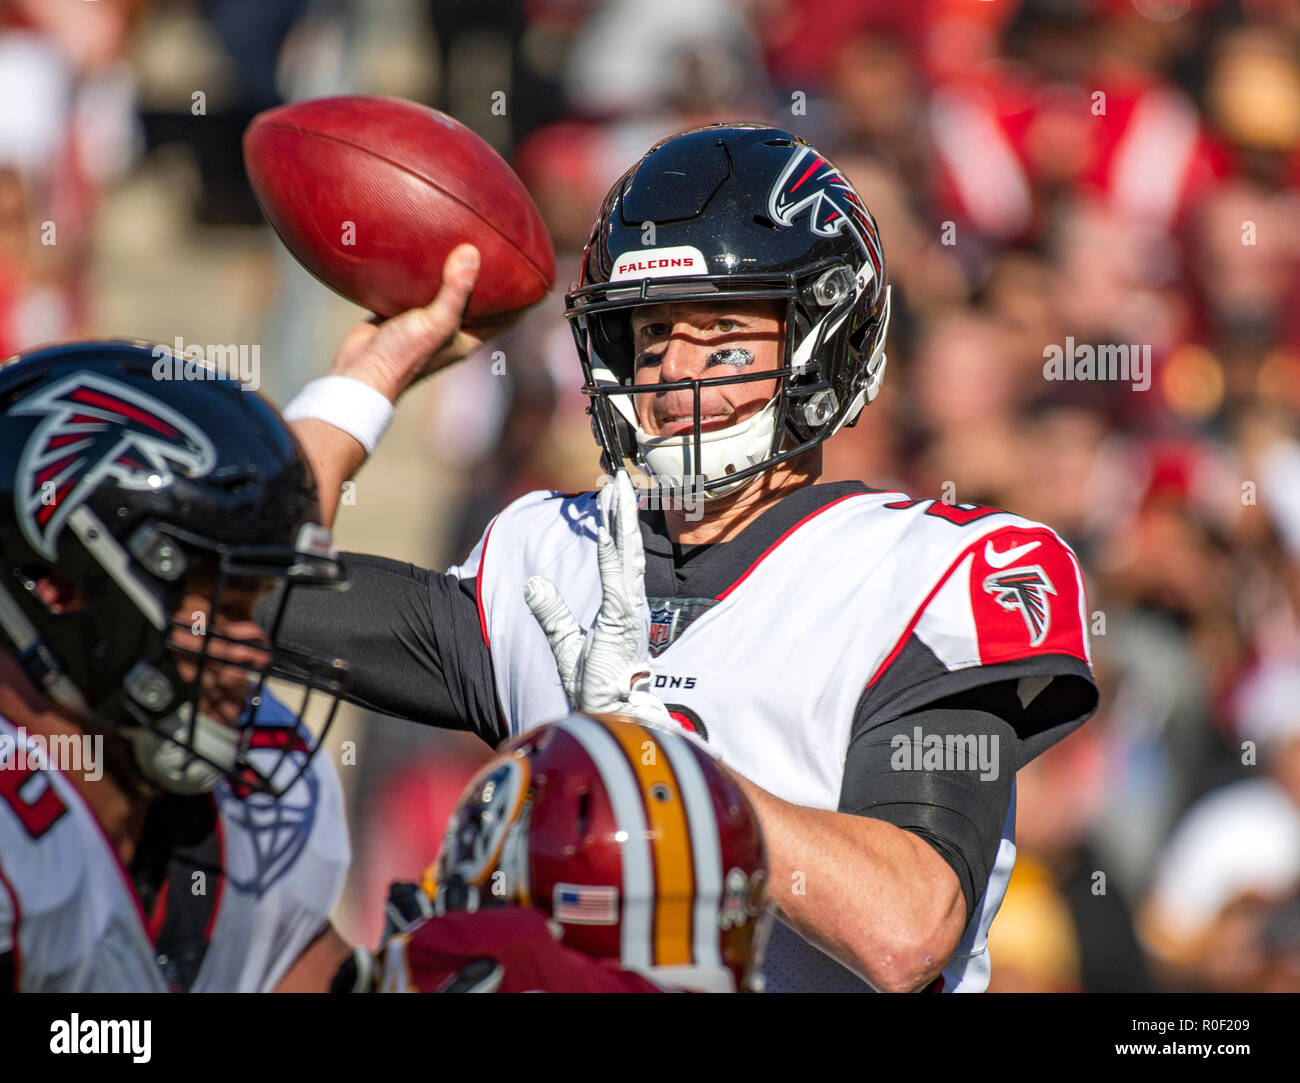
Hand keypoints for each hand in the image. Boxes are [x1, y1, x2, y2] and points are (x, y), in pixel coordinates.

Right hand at [328, 244, 515, 402]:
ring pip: (447, 290)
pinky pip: (417, 286)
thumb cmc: (404, 356)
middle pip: (480, 299)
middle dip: (490, 276)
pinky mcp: (402, 311)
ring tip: (462, 237)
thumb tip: (472, 252)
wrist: (360, 371)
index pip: (508, 316)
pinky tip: (418, 246)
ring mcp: (426, 320)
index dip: (524, 298)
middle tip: (498, 244)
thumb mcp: (437, 322)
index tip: (536, 273)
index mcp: (469, 337)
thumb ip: (455, 290)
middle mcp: (451, 328)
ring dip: (454, 269)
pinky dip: (421, 270)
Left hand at [524, 470, 671, 725]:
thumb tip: (532, 583)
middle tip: (616, 476)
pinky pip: (620, 571)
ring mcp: (629, 607)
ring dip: (622, 517)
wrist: (609, 715)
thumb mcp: (564, 643)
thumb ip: (551, 613)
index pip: (616, 557)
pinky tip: (617, 518)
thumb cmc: (594, 688)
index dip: (614, 526)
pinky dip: (620, 541)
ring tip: (618, 486)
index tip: (611, 496)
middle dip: (621, 511)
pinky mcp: (623, 615)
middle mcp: (629, 602)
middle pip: (625, 547)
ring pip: (626, 551)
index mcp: (619, 607)